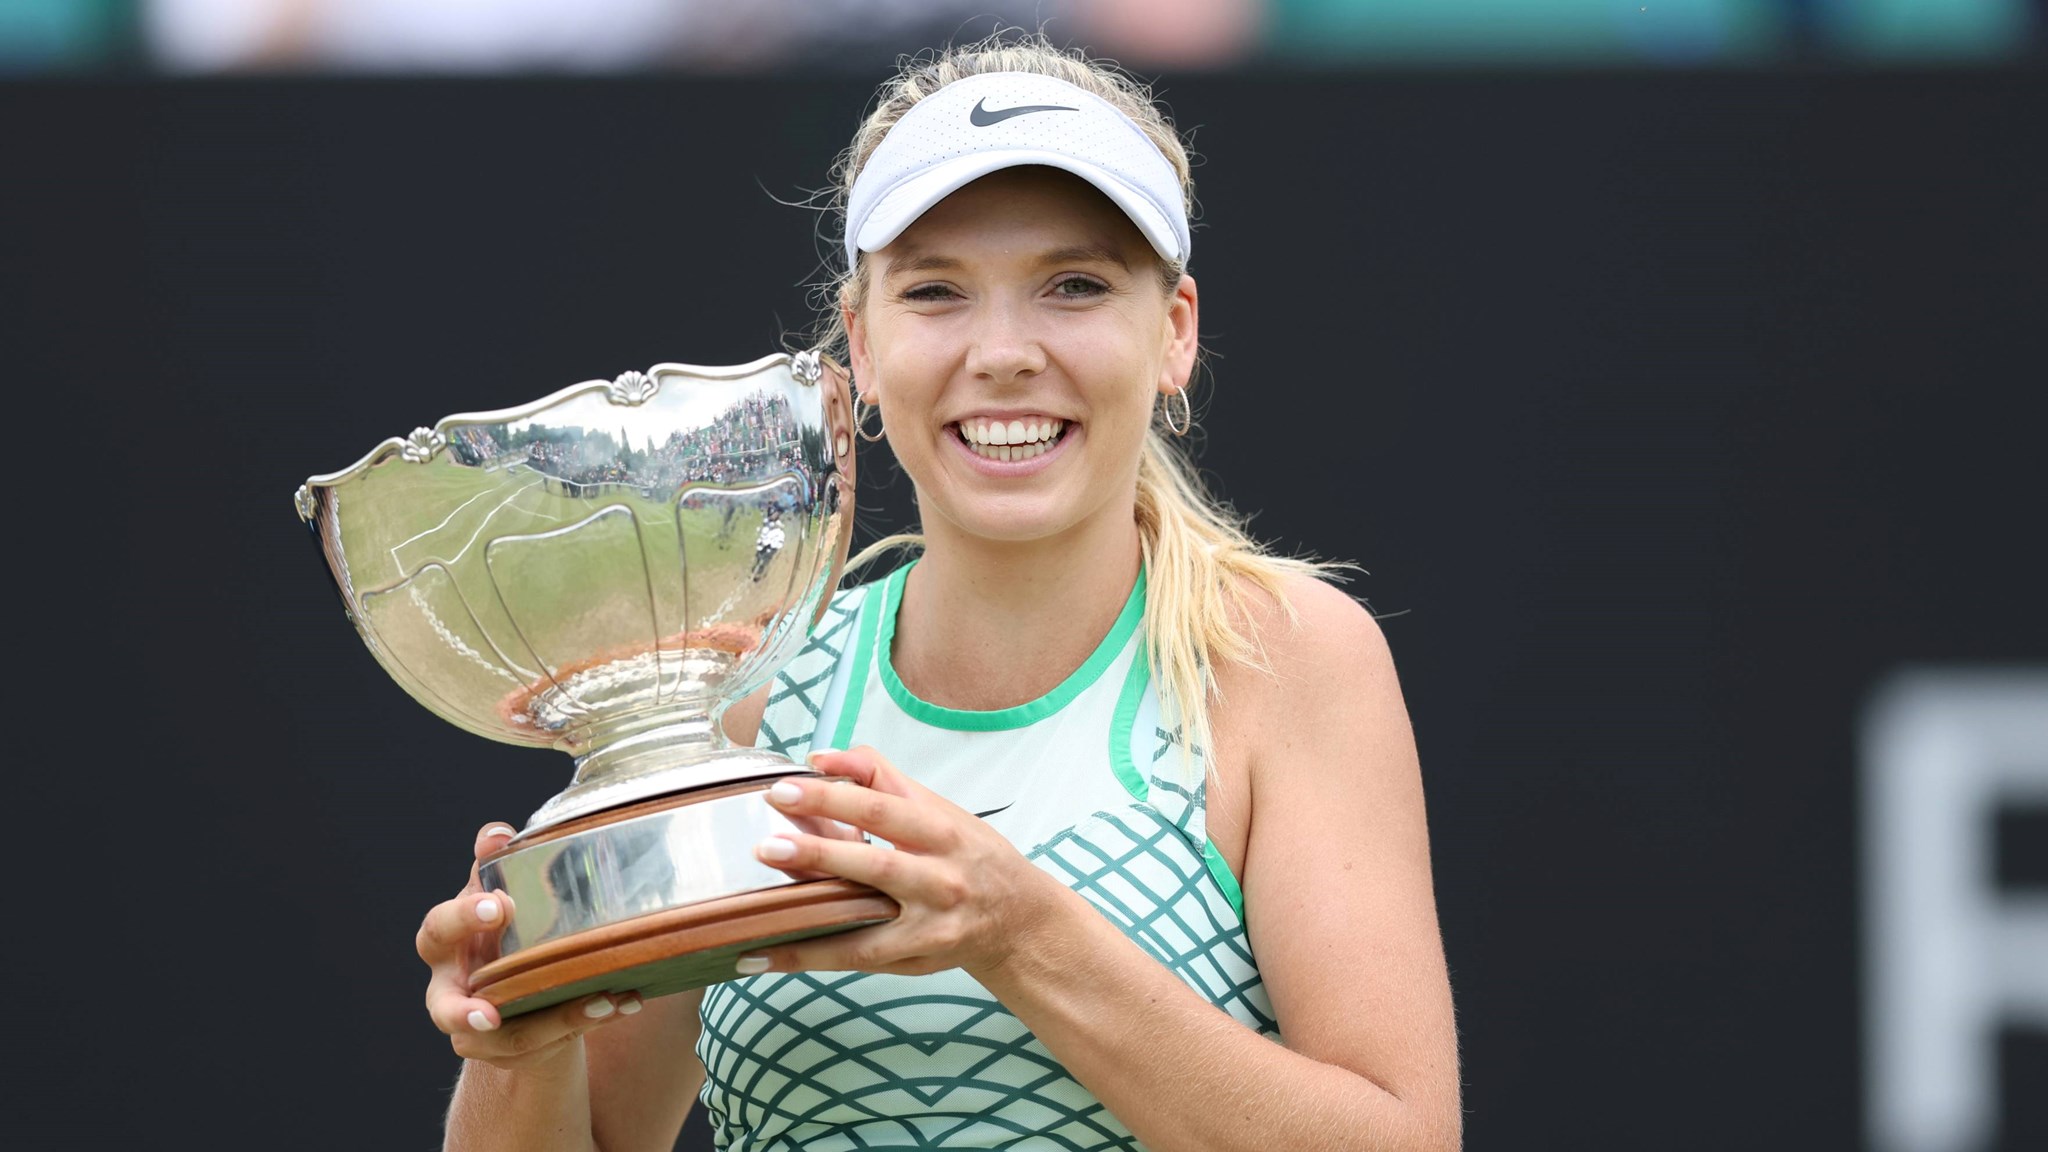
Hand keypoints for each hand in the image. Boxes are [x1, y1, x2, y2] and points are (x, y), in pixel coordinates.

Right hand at [416, 821, 642, 1069]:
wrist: (516, 985)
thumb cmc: (502, 930)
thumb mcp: (498, 895)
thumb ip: (495, 865)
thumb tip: (496, 833)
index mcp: (445, 945)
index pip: (438, 930)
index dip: (463, 918)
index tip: (500, 905)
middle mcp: (451, 991)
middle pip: (444, 1007)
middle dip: (465, 1012)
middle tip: (490, 1014)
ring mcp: (477, 1032)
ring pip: (509, 1035)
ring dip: (557, 1019)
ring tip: (601, 1000)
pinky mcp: (511, 1051)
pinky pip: (548, 1043)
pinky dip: (586, 1020)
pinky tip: (621, 1002)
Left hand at [742, 747, 1061, 977]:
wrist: (1018, 919)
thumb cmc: (968, 856)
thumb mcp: (939, 809)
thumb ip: (883, 780)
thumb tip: (824, 757)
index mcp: (942, 830)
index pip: (883, 806)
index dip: (833, 793)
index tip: (785, 786)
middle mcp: (940, 875)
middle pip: (876, 862)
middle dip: (820, 852)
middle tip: (767, 846)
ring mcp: (931, 920)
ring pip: (866, 915)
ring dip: (812, 909)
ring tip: (760, 905)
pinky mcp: (918, 955)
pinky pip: (858, 955)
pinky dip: (810, 955)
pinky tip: (766, 953)